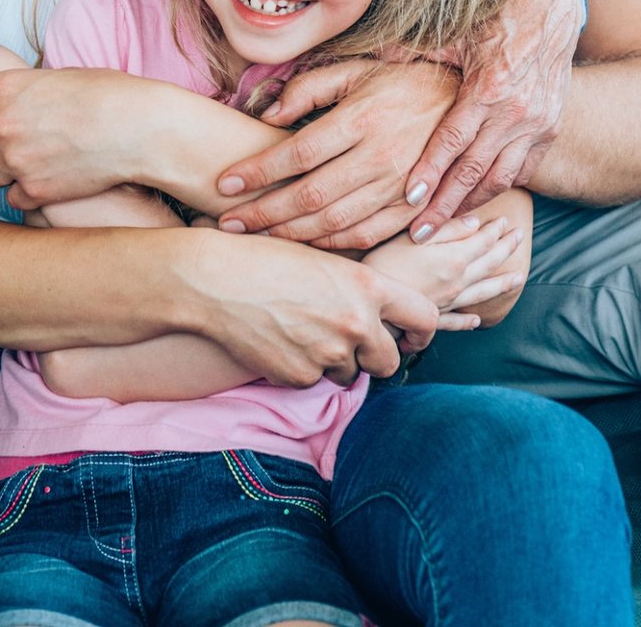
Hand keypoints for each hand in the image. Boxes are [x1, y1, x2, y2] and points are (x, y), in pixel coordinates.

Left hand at [0, 66, 161, 204]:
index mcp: (3, 88)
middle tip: (6, 139)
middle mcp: (1, 125)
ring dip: (3, 170)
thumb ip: (19, 92)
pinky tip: (52, 178)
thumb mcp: (54, 78)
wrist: (140, 128)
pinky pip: (13, 198)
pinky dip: (27, 192)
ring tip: (35, 158)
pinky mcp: (34, 191)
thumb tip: (4, 101)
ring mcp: (15, 161)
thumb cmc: (106, 94)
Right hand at [182, 230, 441, 386]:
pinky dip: (302, 367)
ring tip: (301, 329)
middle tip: (350, 342)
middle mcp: (356, 323)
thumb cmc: (267, 258)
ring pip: (349, 373)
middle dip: (374, 356)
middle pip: (389, 360)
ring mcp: (329, 354)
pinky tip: (279, 340)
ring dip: (334, 361)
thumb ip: (357, 290)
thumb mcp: (325, 261)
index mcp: (368, 287)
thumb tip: (378, 314)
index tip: (409, 335)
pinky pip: (313, 380)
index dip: (421, 331)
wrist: (214, 279)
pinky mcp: (300, 377)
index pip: (426, 317)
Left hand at [215, 60, 459, 249]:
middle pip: (310, 195)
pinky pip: (367, 235)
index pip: (297, 153)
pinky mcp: (415, 208)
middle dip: (263, 214)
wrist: (466, 100)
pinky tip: (305, 245)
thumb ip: (310, 89)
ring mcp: (400, 187)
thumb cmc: (401, 81)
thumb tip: (267, 116)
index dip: (257, 173)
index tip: (225, 185)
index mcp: (362, 118)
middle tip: (228, 223)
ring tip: (257, 238)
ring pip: (335, 223)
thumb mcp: (355, 70)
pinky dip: (332, 246)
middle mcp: (381, 155)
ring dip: (291, 235)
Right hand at [362, 214, 524, 325]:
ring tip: (519, 278)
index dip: (495, 230)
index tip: (506, 221)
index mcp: (452, 259)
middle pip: (487, 264)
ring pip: (481, 293)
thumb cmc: (384, 265)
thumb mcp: (413, 237)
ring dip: (501, 284)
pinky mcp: (433, 319)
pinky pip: (457, 321)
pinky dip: (468, 321)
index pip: (482, 241)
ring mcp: (447, 303)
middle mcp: (456, 282)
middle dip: (505, 249)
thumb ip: (446, 231)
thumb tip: (474, 223)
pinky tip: (477, 321)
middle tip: (520, 237)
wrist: (369, 306)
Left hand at [405, 0, 581, 234]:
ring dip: (471, 205)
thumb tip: (370, 58)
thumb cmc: (495, 16)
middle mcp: (513, 111)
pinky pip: (524, 170)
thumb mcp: (453, 32)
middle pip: (473, 170)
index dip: (431, 171)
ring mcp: (535, 124)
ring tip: (445, 227)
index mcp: (486, 87)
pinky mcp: (549, 129)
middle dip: (445, 206)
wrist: (550, 8)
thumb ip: (411, 51)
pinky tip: (477, 202)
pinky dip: (499, 188)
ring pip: (500, 177)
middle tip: (420, 234)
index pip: (451, 140)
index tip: (410, 198)